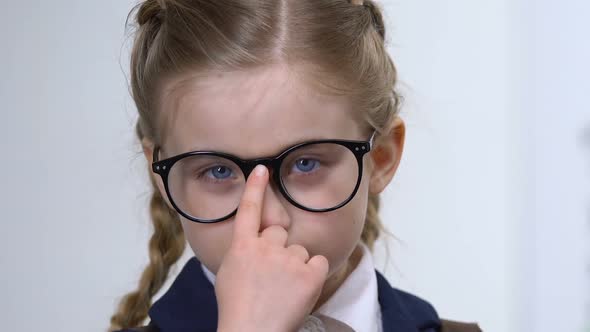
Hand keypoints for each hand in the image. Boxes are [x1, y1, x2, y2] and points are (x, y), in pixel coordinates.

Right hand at [215, 165, 329, 331]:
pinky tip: (301, 290)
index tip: (262, 168)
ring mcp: (288, 259)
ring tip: (284, 290)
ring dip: (296, 266)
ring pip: (300, 251)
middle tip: (272, 275)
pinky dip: (313, 274)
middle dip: (278, 250)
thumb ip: (242, 253)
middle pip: (280, 233)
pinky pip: (318, 262)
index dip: (256, 187)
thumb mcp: (227, 275)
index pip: (249, 209)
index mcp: (242, 246)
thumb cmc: (237, 309)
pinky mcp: (309, 273)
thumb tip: (252, 245)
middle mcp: (265, 247)